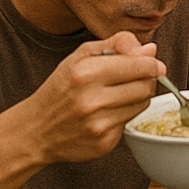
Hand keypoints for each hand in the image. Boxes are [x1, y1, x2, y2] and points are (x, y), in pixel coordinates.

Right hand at [19, 31, 164, 164]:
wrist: (36, 129)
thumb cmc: (61, 88)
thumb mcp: (81, 55)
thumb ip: (117, 44)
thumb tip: (150, 50)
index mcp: (86, 72)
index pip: (140, 65)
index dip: (151, 63)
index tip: (152, 63)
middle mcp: (92, 100)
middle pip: (145, 86)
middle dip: (145, 80)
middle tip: (132, 79)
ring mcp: (98, 124)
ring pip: (142, 105)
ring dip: (137, 98)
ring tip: (116, 95)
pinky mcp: (103, 143)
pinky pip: (129, 124)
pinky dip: (124, 117)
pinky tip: (106, 114)